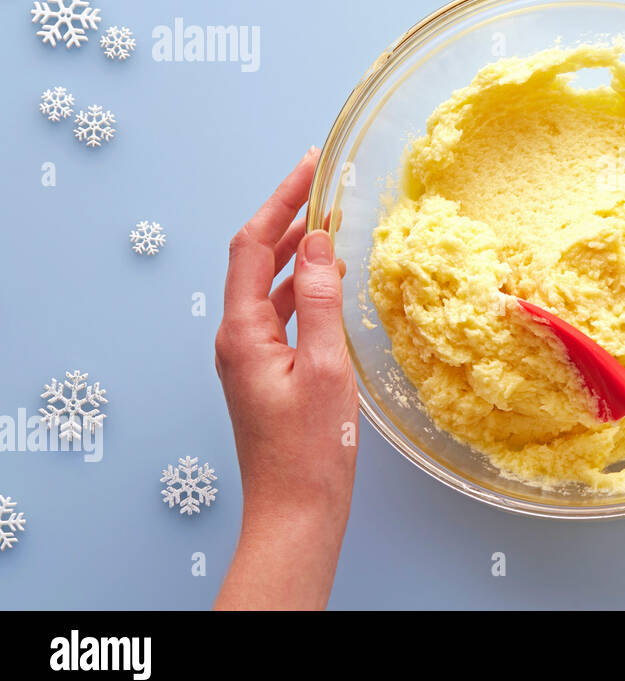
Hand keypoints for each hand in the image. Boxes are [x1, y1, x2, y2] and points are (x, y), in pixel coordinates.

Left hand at [213, 148, 357, 609]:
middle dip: (287, 218)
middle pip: (255, 260)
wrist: (296, 513)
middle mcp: (237, 339)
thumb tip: (317, 241)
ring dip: (296, 251)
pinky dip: (303, 287)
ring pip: (268, 286)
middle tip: (325, 186)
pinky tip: (327, 282)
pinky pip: (280, 313)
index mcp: (242, 333)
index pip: (251, 246)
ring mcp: (249, 357)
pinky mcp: (266, 373)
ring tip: (331, 223)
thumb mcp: (326, 368)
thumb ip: (320, 301)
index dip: (279, 200)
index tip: (309, 167)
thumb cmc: (312, 449)